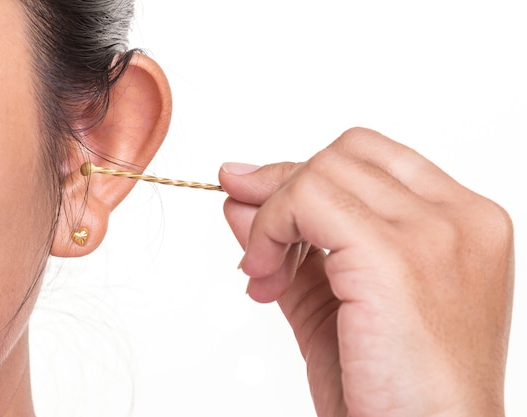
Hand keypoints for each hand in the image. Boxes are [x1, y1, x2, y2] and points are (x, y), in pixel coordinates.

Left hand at [219, 128, 513, 416]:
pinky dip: (270, 231)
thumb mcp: (338, 301)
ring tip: (262, 273)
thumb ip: (294, 244)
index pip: (370, 157)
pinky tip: (263, 277)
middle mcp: (457, 218)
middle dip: (282, 190)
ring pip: (319, 172)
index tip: (266, 203)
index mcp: (462, 222)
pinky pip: (306, 202)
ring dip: (271, 217)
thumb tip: (241, 195)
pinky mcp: (394, 257)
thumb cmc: (396, 391)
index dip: (307, 174)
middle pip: (341, 155)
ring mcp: (432, 233)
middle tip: (256, 241)